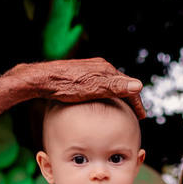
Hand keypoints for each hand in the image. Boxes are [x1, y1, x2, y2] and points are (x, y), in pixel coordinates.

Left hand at [14, 58, 145, 118]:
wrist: (41, 79)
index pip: (128, 86)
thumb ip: (115, 87)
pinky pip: (98, 86)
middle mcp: (99, 67)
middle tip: (135, 114)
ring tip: (121, 110)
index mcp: (105, 69)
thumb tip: (138, 86)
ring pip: (109, 85)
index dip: (136, 102)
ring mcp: (88, 70)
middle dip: (128, 99)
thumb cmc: (66, 85)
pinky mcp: (79, 75)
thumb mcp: (93, 88)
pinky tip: (101, 103)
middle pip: (120, 84)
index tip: (141, 116)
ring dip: (117, 97)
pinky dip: (105, 95)